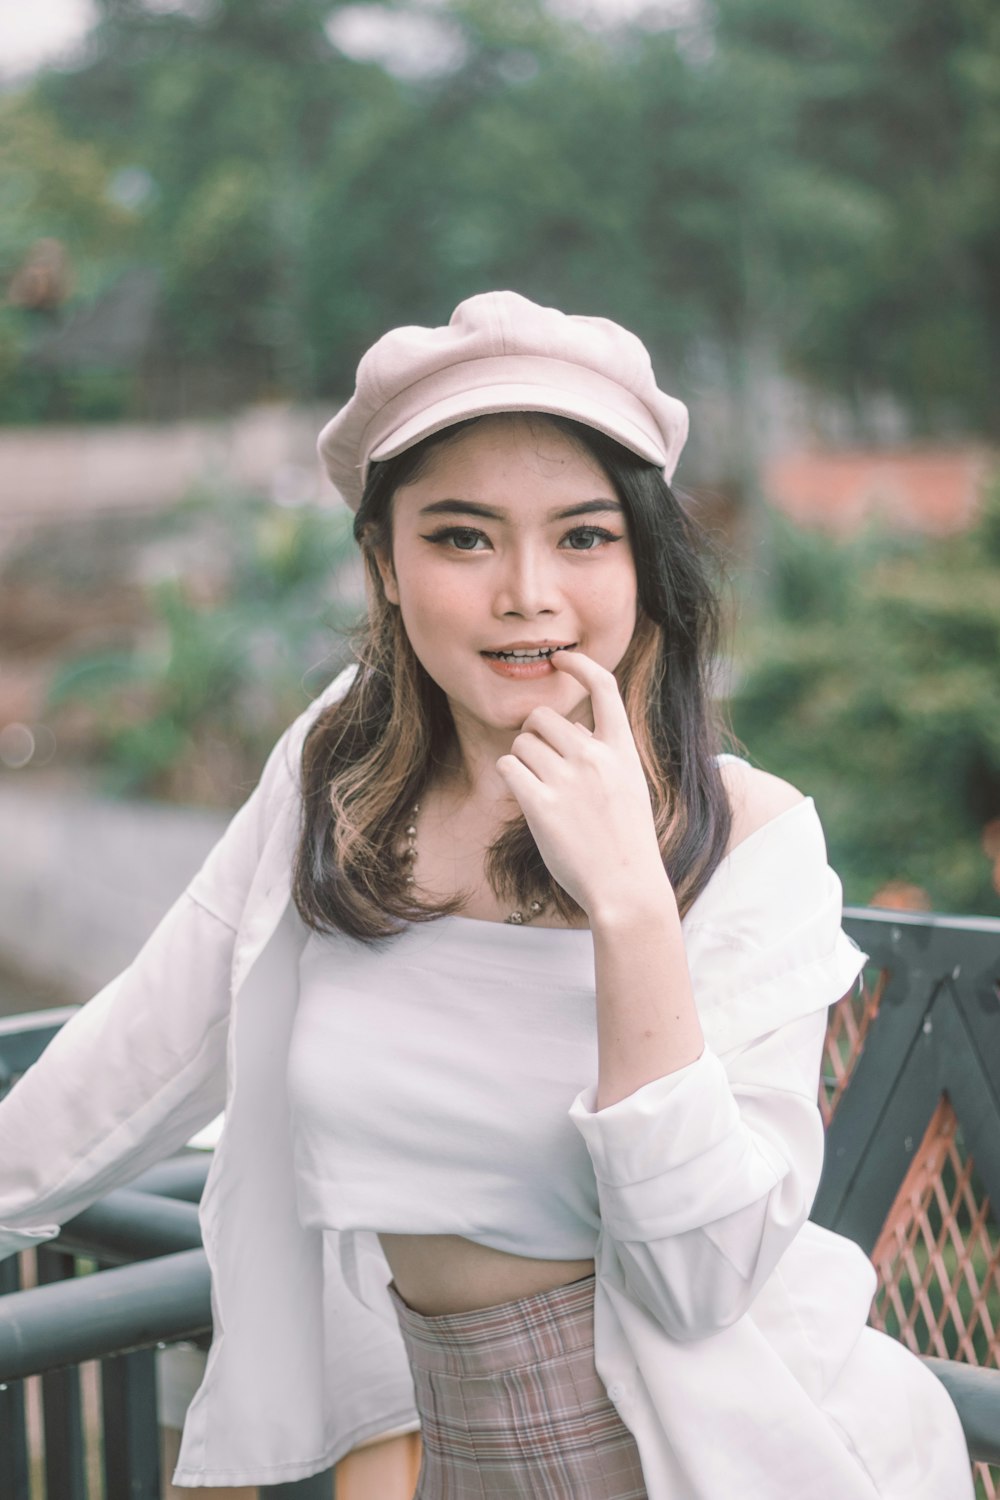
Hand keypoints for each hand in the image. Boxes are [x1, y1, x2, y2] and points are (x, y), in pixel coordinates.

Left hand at [494, 650, 670, 917]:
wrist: (626, 888)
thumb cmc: (626, 841)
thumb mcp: (630, 786)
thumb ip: (605, 753)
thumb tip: (572, 728)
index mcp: (622, 750)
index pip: (604, 688)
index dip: (579, 666)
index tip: (561, 658)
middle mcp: (595, 757)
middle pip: (544, 716)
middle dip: (534, 734)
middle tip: (540, 759)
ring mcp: (568, 780)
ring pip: (522, 741)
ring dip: (522, 759)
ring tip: (538, 786)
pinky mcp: (541, 805)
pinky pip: (508, 765)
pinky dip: (509, 775)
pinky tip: (522, 795)